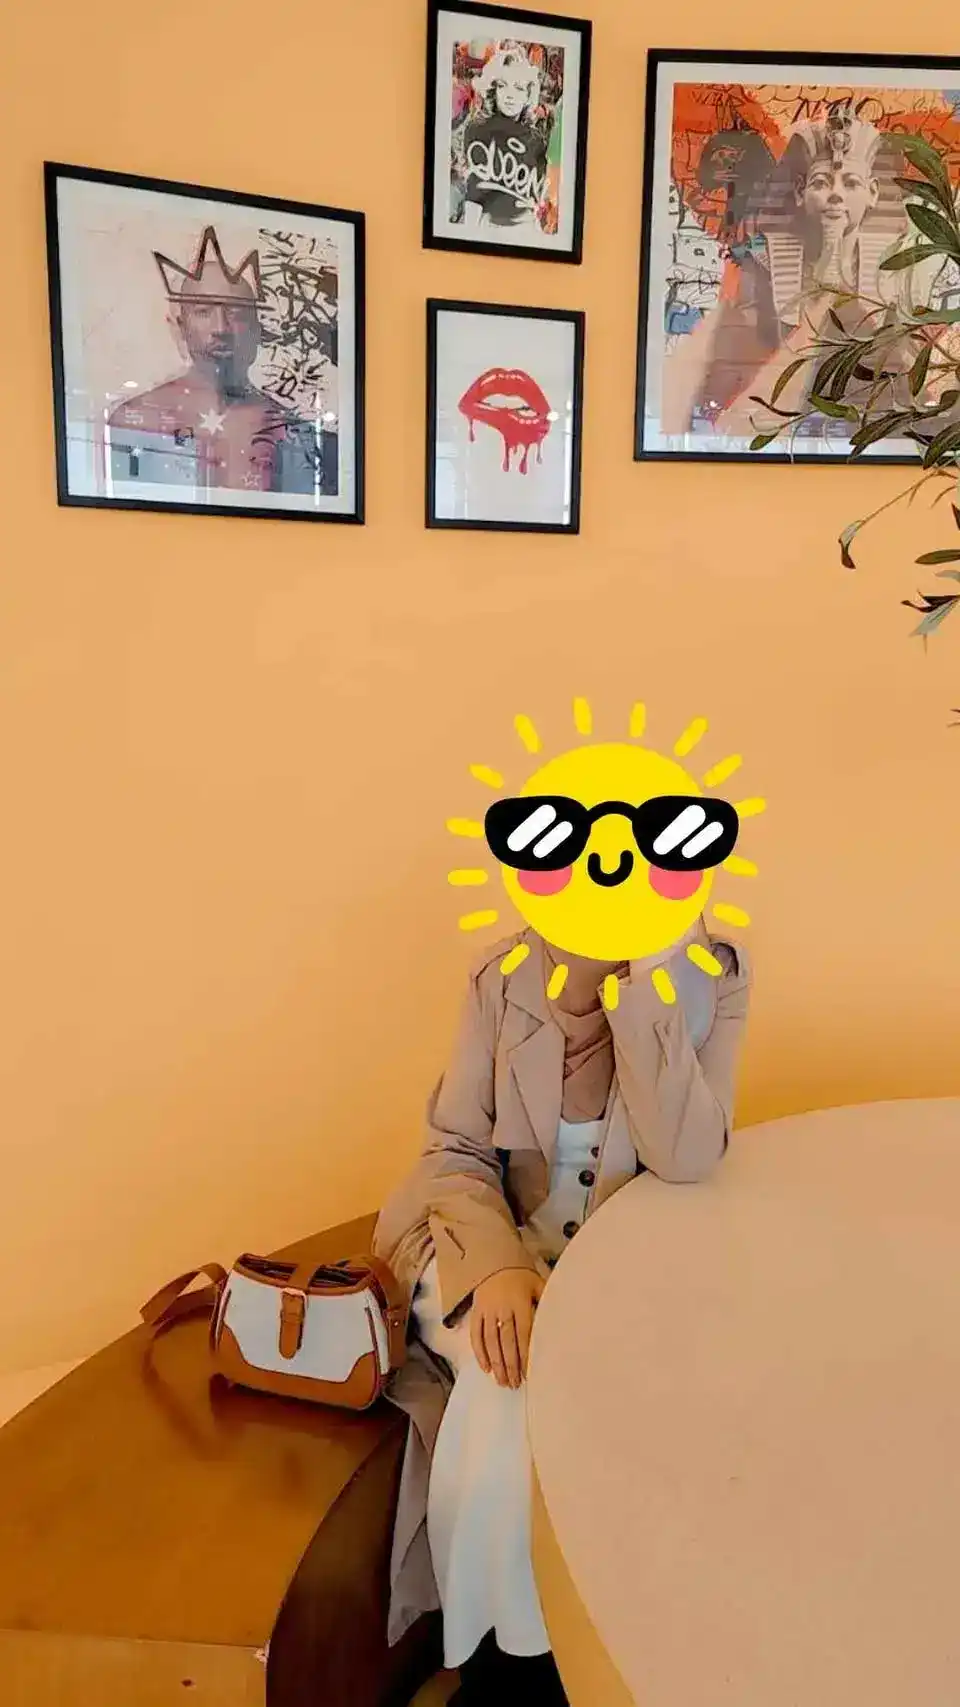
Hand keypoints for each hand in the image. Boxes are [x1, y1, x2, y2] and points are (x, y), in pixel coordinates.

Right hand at [470, 1267, 544, 1389]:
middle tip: (514, 1384)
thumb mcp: (537, 1284)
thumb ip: (547, 1301)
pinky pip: (476, 1335)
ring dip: (496, 1363)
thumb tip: (562, 1320)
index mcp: (520, 1302)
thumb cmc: (520, 1276)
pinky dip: (480, 1352)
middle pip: (506, 1341)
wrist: (493, 1260)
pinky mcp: (476, 1312)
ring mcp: (487, 1310)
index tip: (528, 1373)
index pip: (523, 1333)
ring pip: (491, 1341)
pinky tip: (486, 1367)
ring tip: (502, 1382)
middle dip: (510, 1365)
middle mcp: (502, 1307)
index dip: (525, 1354)